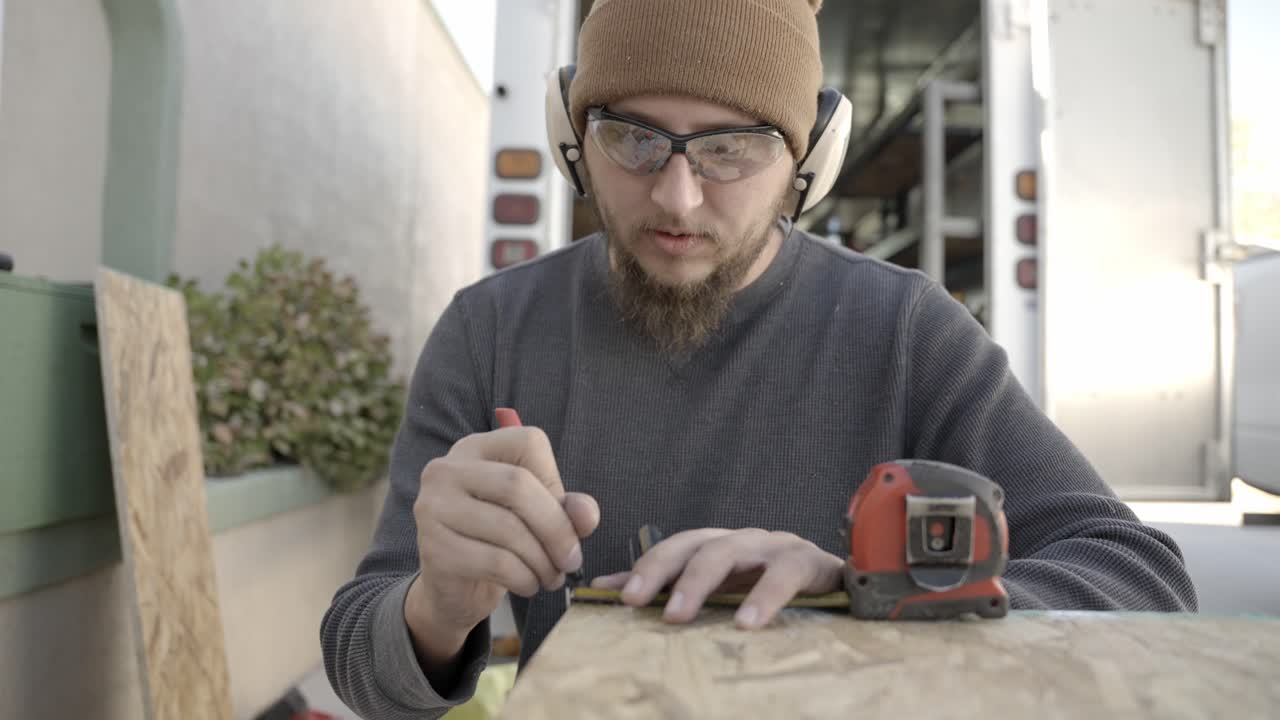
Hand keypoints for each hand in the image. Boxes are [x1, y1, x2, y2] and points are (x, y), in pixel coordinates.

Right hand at [406, 426, 599, 664]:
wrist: (452, 588)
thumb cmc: (497, 541)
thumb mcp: (537, 517)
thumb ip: (567, 508)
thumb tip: (586, 514)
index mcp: (475, 448)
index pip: (529, 442)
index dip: (555, 481)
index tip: (564, 517)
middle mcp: (446, 469)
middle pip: (518, 485)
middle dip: (556, 529)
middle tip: (572, 560)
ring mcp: (433, 507)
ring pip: (509, 529)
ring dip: (543, 561)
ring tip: (552, 577)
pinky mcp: (433, 548)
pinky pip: (496, 562)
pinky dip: (524, 578)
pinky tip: (529, 585)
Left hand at [589, 528, 843, 629]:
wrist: (843, 587)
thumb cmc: (774, 589)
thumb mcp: (722, 591)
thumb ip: (667, 587)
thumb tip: (602, 588)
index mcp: (720, 546)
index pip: (676, 548)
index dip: (646, 567)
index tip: (618, 597)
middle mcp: (744, 540)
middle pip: (696, 543)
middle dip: (661, 569)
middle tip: (636, 602)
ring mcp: (776, 546)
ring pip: (731, 550)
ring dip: (701, 581)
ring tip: (679, 616)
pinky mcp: (810, 561)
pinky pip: (785, 573)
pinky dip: (764, 597)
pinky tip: (747, 623)